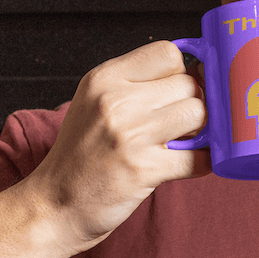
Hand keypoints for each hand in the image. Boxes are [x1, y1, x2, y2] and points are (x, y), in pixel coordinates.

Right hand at [24, 41, 209, 253]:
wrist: (54, 204)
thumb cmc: (82, 152)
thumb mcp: (95, 101)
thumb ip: (137, 83)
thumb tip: (197, 71)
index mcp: (104, 78)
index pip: (167, 53)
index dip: (179, 71)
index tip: (174, 90)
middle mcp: (116, 101)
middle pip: (189, 84)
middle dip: (192, 103)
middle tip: (179, 122)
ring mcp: (131, 135)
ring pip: (199, 113)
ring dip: (200, 130)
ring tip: (182, 140)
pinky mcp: (145, 169)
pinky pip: (200, 156)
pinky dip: (204, 161)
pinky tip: (190, 162)